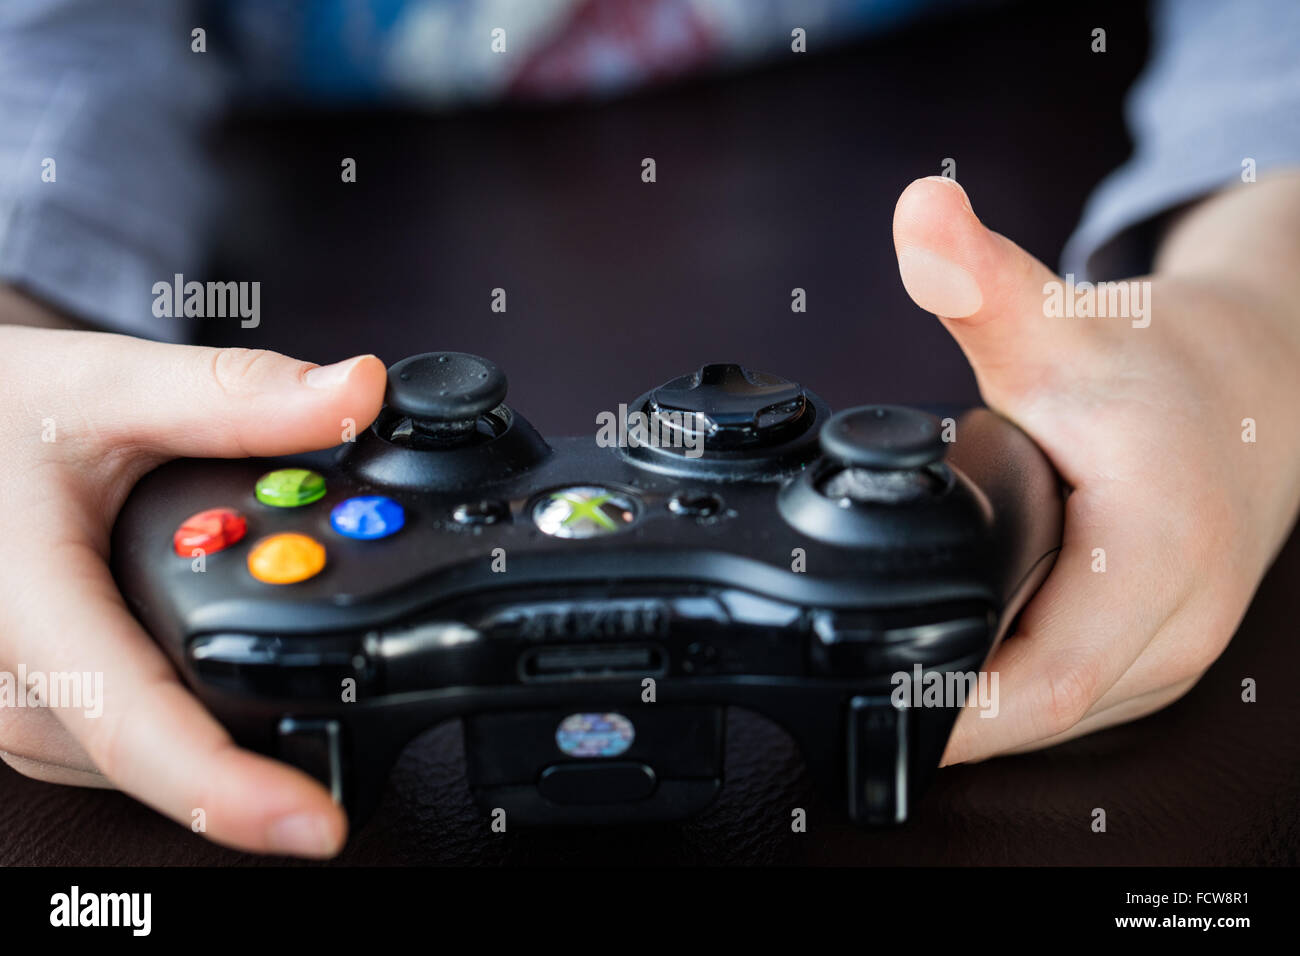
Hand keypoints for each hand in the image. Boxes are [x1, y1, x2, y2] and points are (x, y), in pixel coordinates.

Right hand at [0, 306, 385, 855]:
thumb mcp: (110, 388)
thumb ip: (238, 398)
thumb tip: (358, 393)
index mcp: (26, 610)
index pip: (138, 728)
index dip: (232, 791)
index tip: (316, 824)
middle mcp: (9, 686)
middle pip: (171, 753)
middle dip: (274, 721)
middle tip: (356, 658)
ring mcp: (15, 713)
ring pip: (153, 760)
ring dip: (234, 717)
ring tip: (288, 642)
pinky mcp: (34, 715)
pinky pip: (131, 744)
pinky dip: (194, 709)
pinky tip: (226, 660)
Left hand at [891, 174, 1299, 762]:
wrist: (1252, 387)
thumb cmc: (1161, 365)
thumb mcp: (1063, 323)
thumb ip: (981, 282)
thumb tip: (919, 209)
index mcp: (1155, 561)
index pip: (1039, 687)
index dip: (946, 713)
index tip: (863, 702)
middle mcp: (1171, 627)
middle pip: (1034, 718)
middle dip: (941, 715)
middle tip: (845, 688)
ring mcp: (1168, 650)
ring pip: (1052, 719)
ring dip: (972, 707)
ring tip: (886, 676)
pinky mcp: (1151, 651)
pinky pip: (1068, 697)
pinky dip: (1005, 688)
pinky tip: (951, 660)